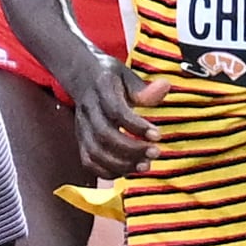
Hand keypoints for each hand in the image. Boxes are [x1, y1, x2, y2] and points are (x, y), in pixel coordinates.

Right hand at [64, 56, 159, 178]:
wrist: (80, 76)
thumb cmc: (108, 77)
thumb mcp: (126, 74)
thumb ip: (144, 87)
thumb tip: (165, 88)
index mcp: (101, 90)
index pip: (116, 112)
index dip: (137, 126)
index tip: (158, 135)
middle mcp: (88, 111)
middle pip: (104, 136)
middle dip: (131, 149)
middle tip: (155, 153)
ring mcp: (81, 128)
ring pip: (95, 153)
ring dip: (121, 164)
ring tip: (145, 165)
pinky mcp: (80, 140)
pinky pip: (89, 162)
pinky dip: (108, 171)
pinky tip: (127, 170)